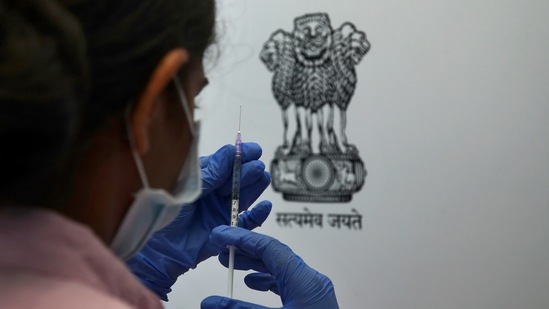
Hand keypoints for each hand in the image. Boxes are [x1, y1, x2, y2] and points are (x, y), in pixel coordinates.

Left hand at [127, 143, 271, 300]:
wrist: (154, 249)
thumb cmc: (162, 214)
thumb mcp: (184, 188)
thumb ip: (209, 174)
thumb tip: (230, 153)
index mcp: (201, 179)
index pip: (224, 163)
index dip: (239, 155)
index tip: (252, 149)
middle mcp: (213, 193)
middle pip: (236, 179)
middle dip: (248, 171)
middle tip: (257, 166)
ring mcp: (220, 211)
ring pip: (242, 196)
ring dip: (255, 187)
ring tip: (263, 178)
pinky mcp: (226, 230)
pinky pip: (245, 222)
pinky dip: (257, 215)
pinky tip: (264, 206)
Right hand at [201, 226, 338, 308]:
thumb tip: (212, 302)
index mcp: (305, 281)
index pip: (269, 247)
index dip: (242, 238)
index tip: (222, 235)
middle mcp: (311, 282)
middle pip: (275, 255)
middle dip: (246, 249)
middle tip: (223, 247)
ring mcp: (313, 292)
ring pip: (281, 268)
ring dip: (255, 264)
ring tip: (233, 264)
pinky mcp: (311, 303)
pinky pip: (287, 282)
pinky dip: (267, 279)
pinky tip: (253, 284)